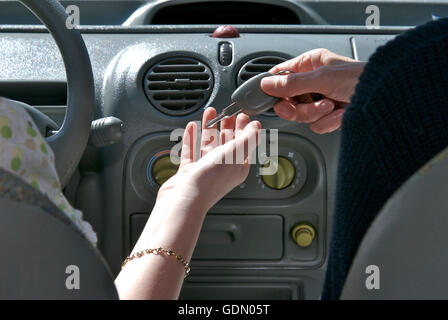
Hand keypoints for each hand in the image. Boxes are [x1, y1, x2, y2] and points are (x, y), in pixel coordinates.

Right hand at [116, 108, 261, 299]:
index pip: (243, 144)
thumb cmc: (210, 181)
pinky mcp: (188, 173)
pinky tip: (192, 127)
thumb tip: (257, 127)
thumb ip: (247, 138)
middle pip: (226, 143)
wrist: (185, 199)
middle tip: (227, 112)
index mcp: (237, 168)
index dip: (243, 129)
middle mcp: (222, 170)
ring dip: (209, 127)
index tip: (242, 114)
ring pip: (208, 144)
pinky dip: (192, 138)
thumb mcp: (234, 154)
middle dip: (227, 126)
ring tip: (210, 112)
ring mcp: (204, 171)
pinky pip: (191, 151)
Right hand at [260, 48, 364, 133]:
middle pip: (289, 101)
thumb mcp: (322, 78)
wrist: (386, 99)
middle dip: (300, 107)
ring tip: (333, 106)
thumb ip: (292, 84)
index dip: (274, 88)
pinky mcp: (330, 115)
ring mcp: (321, 99)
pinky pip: (316, 125)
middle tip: (309, 106)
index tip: (271, 97)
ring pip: (301, 115)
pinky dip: (328, 122)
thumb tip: (268, 84)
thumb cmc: (363, 79)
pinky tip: (340, 114)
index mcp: (311, 64)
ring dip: (317, 114)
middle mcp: (314, 81)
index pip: (282, 75)